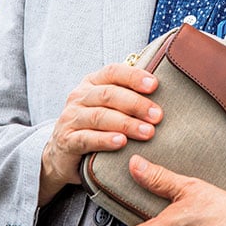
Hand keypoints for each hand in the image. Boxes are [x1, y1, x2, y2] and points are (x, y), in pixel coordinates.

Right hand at [39, 64, 161, 205]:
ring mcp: (71, 118)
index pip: (112, 71)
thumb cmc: (94, 126)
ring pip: (99, 117)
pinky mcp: (66, 141)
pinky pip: (86, 139)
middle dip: (136, 104)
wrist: (61, 154)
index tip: (155, 85)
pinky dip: (105, 140)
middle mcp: (79, 96)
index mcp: (92, 83)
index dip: (133, 76)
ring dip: (126, 123)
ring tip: (147, 132)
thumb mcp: (107, 106)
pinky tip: (121, 143)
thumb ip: (127, 95)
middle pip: (109, 95)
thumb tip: (164, 90)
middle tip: (158, 116)